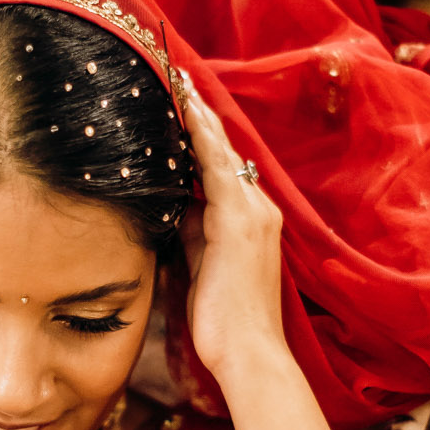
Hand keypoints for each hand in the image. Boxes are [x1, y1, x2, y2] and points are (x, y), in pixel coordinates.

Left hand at [180, 89, 286, 389]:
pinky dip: (199, 137)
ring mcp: (252, 212)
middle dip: (199, 114)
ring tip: (175, 80)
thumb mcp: (201, 267)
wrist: (250, 354)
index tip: (180, 104)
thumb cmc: (223, 323)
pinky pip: (215, 167)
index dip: (202, 135)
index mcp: (251, 221)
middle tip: (175, 75)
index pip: (222, 167)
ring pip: (220, 151)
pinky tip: (183, 111)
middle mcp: (258, 209)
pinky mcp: (238, 221)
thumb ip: (190, 234)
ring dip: (198, 115)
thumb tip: (171, 208)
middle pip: (224, 150)